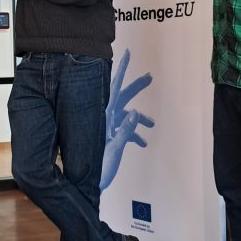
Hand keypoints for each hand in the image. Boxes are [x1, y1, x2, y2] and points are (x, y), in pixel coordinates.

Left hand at [101, 48, 154, 190]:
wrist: (88, 187)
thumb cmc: (98, 171)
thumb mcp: (114, 150)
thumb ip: (125, 132)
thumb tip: (135, 113)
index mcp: (103, 117)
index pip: (113, 88)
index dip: (122, 70)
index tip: (128, 53)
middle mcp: (104, 118)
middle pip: (122, 97)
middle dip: (136, 87)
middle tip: (149, 77)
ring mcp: (106, 127)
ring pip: (127, 115)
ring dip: (140, 119)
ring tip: (153, 125)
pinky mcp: (109, 136)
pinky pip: (125, 129)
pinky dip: (134, 134)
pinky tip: (143, 143)